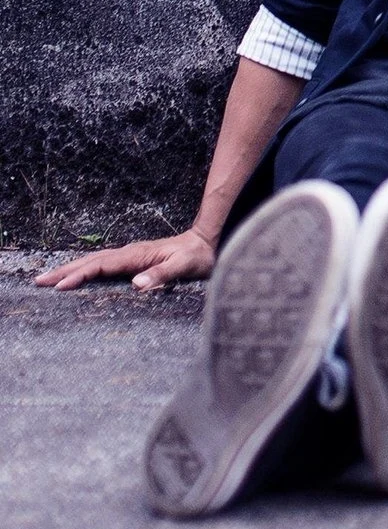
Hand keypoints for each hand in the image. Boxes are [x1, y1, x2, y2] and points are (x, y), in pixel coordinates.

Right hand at [33, 228, 216, 291]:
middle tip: (40, 281)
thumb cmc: (197, 256)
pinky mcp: (133, 259)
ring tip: (50, 278)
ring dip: (72, 268)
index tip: (61, 286)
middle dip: (66, 271)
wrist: (206, 242)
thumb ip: (163, 274)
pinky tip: (78, 274)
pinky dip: (85, 268)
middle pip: (92, 261)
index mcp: (137, 255)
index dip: (81, 275)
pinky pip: (103, 263)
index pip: (102, 265)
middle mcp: (130, 253)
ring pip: (95, 260)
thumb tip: (137, 284)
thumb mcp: (185, 267)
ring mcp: (130, 255)